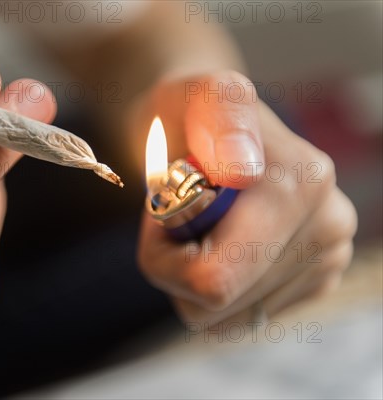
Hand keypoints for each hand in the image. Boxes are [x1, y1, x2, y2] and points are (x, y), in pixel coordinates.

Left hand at [136, 70, 356, 326]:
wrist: (206, 124)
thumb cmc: (190, 112)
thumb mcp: (193, 96)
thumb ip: (218, 117)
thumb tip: (242, 171)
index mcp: (303, 186)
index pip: (213, 281)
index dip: (166, 256)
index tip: (162, 211)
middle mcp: (330, 226)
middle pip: (218, 305)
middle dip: (178, 266)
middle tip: (178, 215)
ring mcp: (326, 259)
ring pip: (226, 318)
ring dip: (193, 277)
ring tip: (201, 224)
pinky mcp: (313, 282)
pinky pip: (240, 318)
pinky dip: (215, 288)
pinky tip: (222, 244)